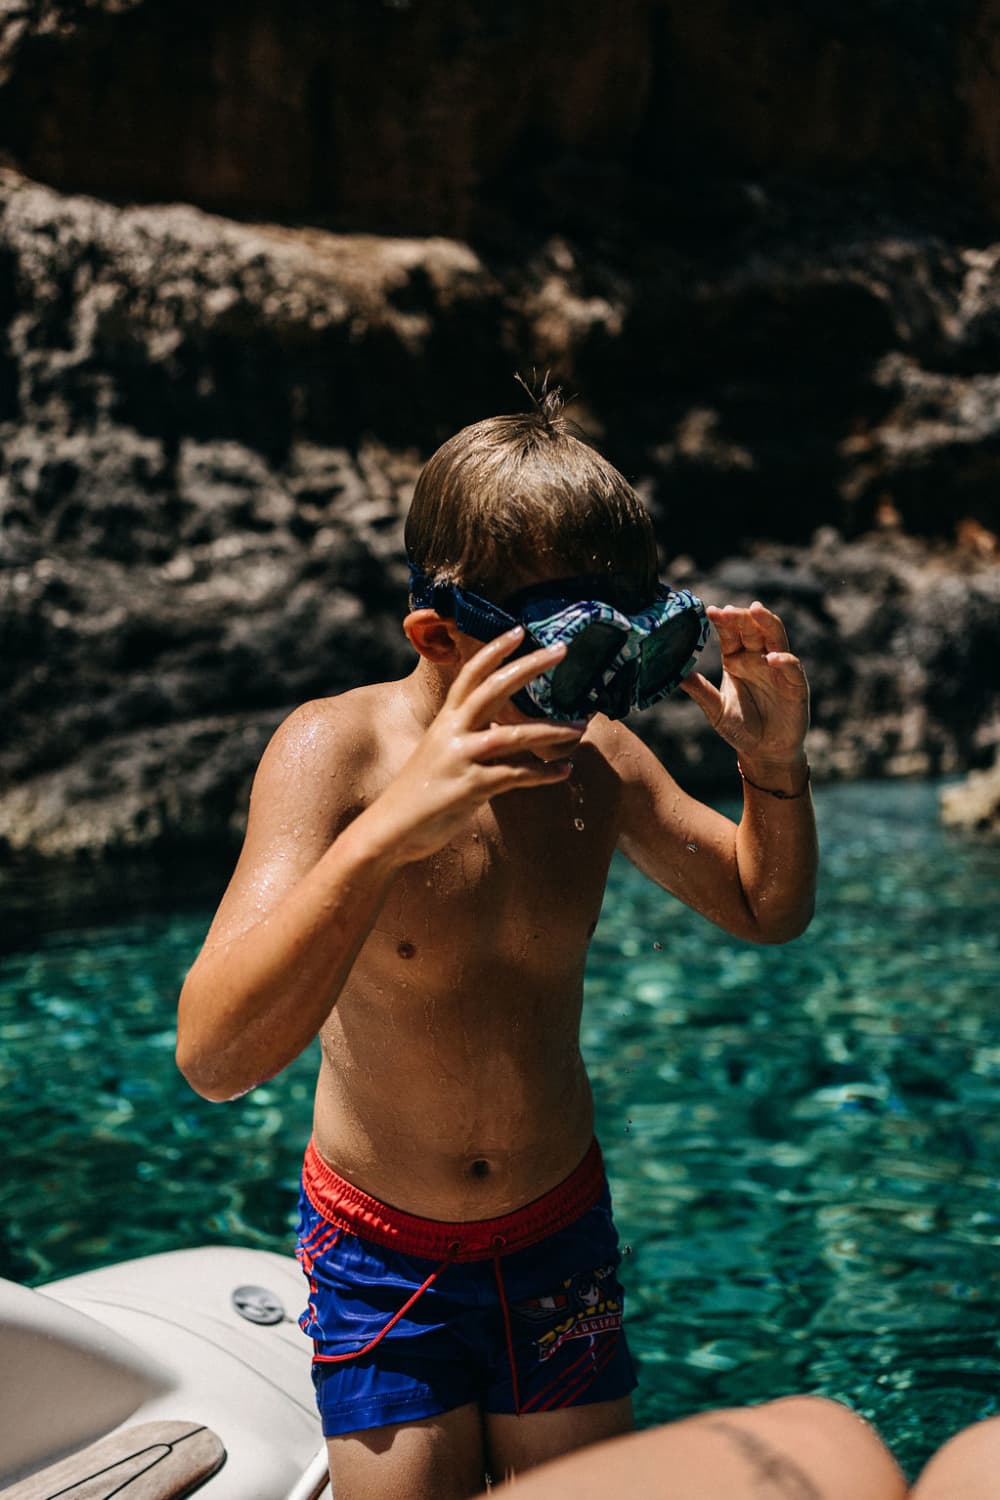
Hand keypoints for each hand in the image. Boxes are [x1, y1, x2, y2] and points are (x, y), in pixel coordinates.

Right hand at [368, 628, 585, 865]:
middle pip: (494, 688)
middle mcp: (452, 732)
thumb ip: (468, 739)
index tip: (518, 630)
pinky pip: (516, 776)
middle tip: (561, 650)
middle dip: (529, 667)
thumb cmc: (420, 792)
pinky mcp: (470, 787)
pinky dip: (544, 774)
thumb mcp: (440, 755)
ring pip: (514, 736)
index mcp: (445, 720)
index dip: (494, 651)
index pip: (471, 675)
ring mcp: (461, 758)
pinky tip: (565, 772)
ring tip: (581, 727)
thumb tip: (502, 732)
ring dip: (552, 730)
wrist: (391, 829)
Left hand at [679, 601, 809, 767]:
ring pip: (775, 637)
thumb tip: (676, 675)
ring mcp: (778, 669)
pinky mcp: (795, 685)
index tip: (710, 610)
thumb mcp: (716, 710)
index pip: (730, 633)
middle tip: (728, 610)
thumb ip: (700, 691)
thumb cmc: (740, 728)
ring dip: (767, 623)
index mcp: (736, 660)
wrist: (765, 752)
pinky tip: (770, 658)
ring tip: (756, 611)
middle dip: (742, 616)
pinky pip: (791, 667)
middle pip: (752, 628)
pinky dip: (783, 660)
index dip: (723, 621)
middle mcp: (757, 658)